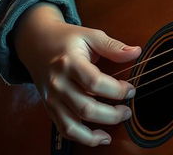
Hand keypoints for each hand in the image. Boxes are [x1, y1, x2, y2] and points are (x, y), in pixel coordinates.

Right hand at [14, 3, 140, 146]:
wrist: (36, 42)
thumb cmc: (66, 38)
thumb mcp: (90, 35)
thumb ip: (113, 46)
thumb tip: (136, 52)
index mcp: (69, 62)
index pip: (94, 82)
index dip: (116, 90)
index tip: (131, 90)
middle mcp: (58, 83)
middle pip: (85, 108)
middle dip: (111, 114)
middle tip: (127, 110)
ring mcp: (51, 98)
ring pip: (72, 125)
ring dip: (96, 132)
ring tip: (116, 125)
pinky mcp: (49, 108)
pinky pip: (64, 129)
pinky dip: (82, 137)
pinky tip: (99, 137)